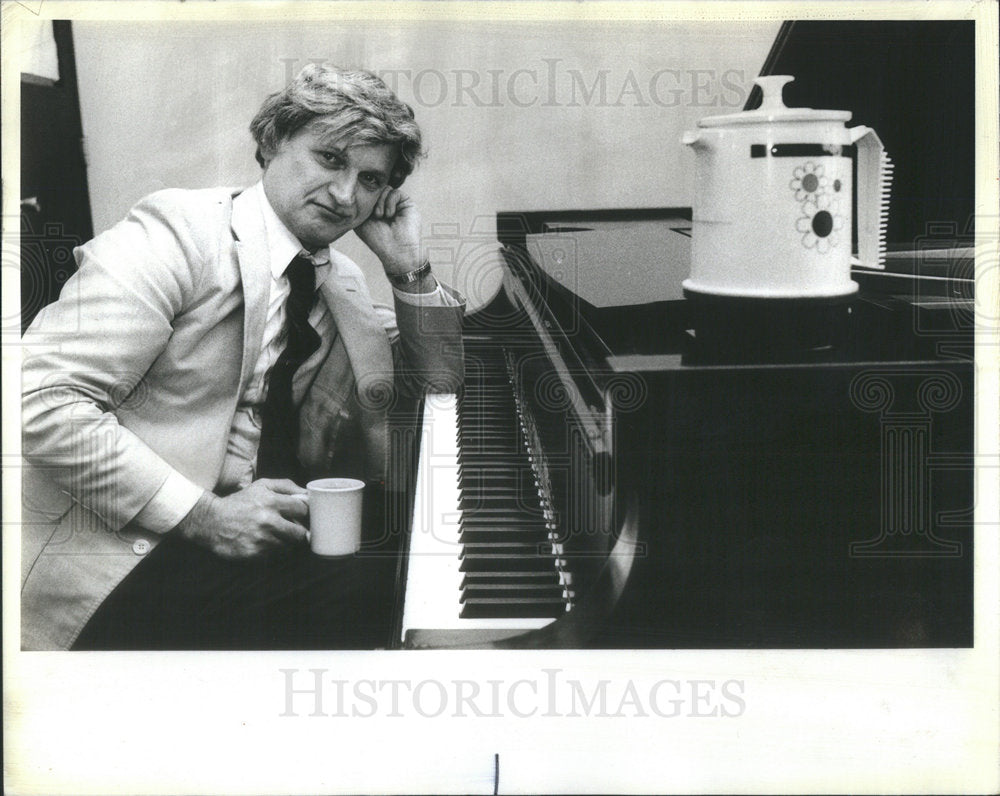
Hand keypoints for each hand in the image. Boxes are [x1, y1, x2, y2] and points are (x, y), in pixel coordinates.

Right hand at [174, 479, 308, 557]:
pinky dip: (272, 550)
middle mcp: (267, 521)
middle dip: (298, 532)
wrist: (212, 521)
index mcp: (271, 501)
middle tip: (292, 530)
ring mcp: (261, 539)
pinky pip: (274, 556)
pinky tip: (262, 542)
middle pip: (300, 533)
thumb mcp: (262, 486)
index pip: (303, 510)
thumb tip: (308, 494)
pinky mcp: (254, 554)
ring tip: (273, 535)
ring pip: (288, 546)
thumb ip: (287, 486)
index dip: (304, 514)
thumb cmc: (241, 502)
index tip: (301, 516)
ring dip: (285, 542)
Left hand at [355, 187, 422, 278]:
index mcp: (375, 209)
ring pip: (384, 189)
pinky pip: (395, 192)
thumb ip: (359, 206)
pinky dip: (389, 202)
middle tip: (374, 215)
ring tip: (381, 216)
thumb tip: (359, 191)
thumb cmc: (377, 239)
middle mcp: (386, 205)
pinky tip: (390, 215)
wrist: (396, 250)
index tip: (363, 212)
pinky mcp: (407, 203)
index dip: (364, 199)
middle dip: (372, 200)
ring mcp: (397, 204)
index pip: (368, 194)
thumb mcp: (361, 222)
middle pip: (376, 189)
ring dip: (380, 202)